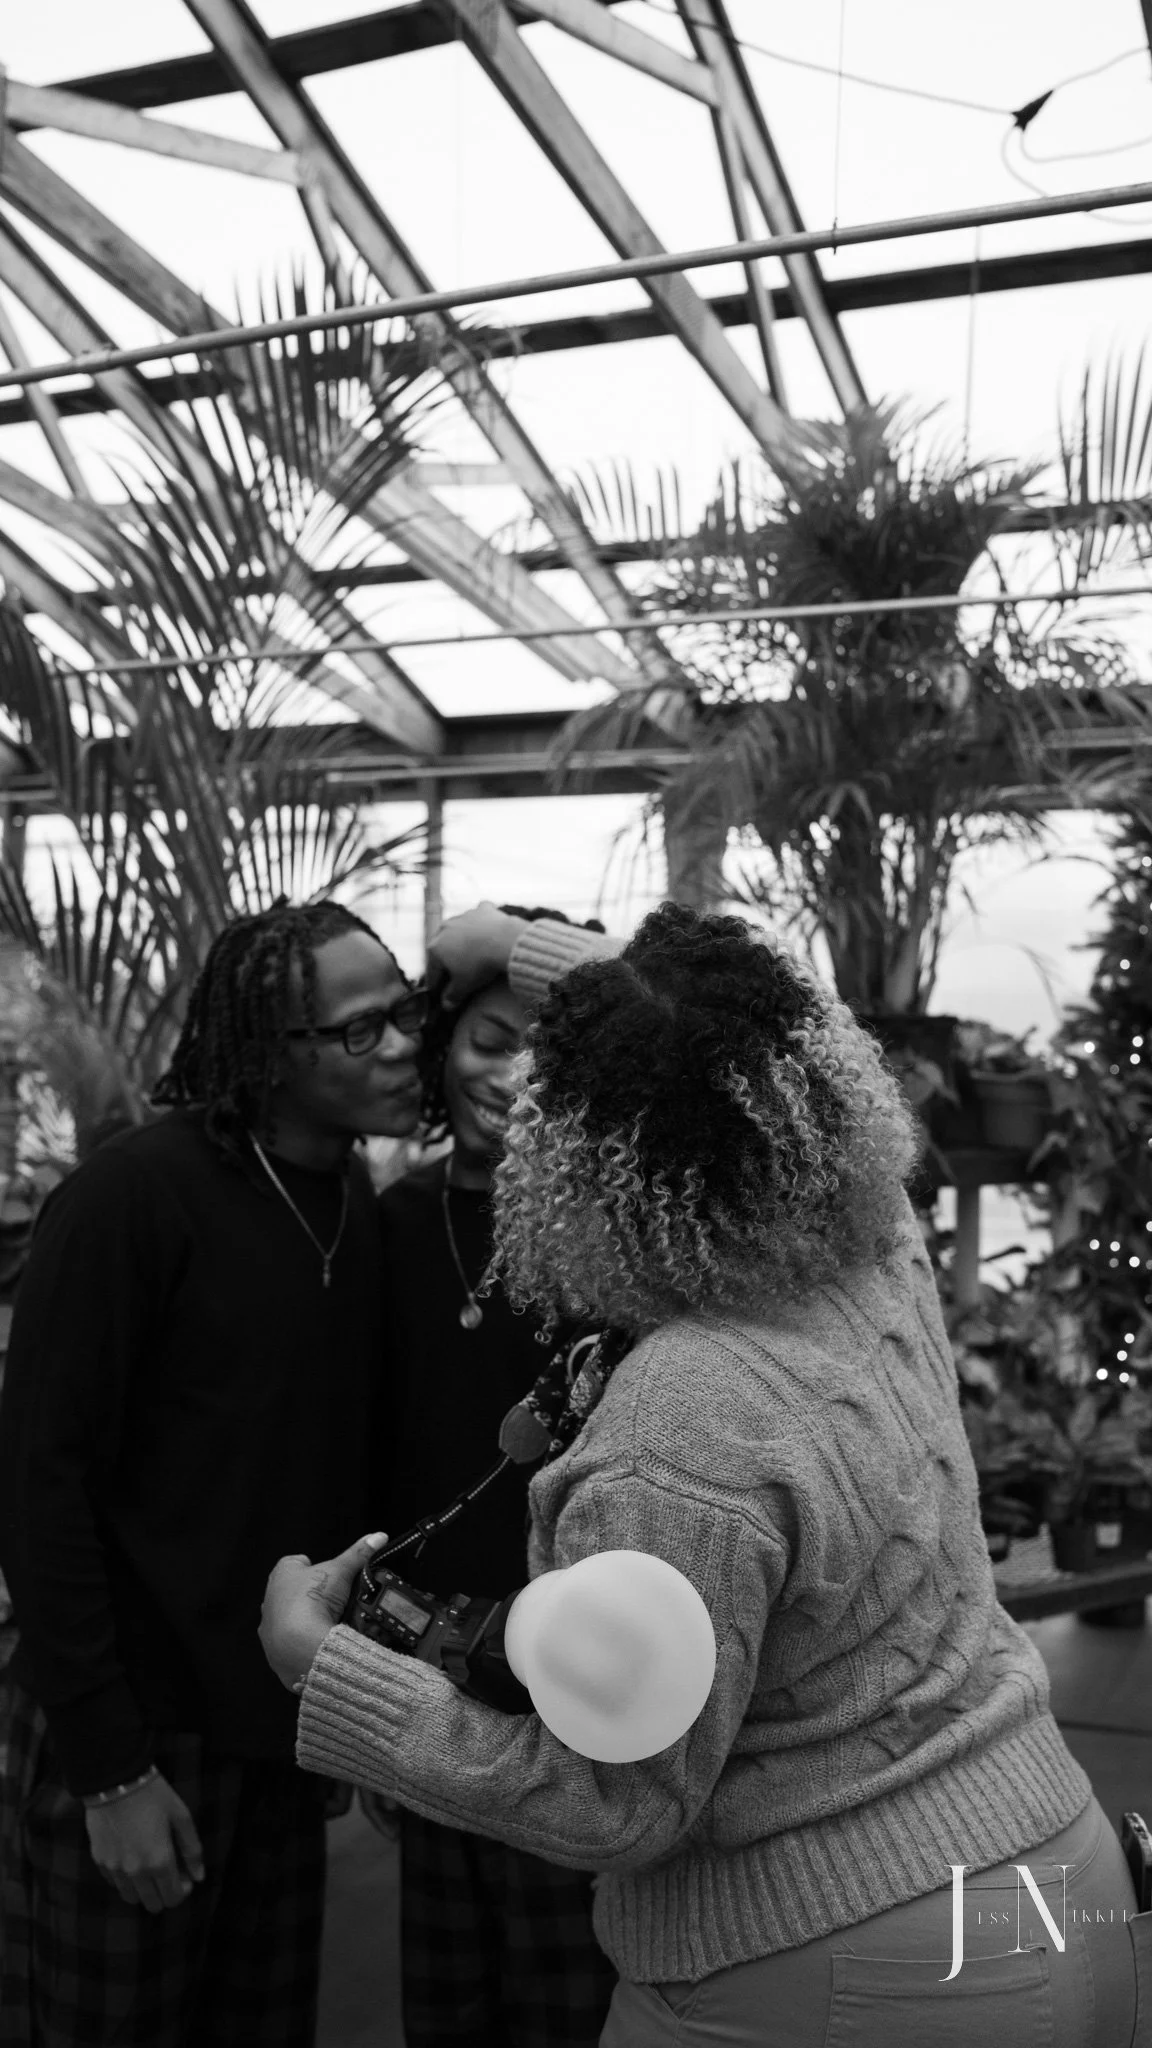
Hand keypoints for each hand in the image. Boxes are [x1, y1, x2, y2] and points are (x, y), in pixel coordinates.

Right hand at [85, 1772, 204, 1913]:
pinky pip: (115, 1882)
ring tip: (149, 1865)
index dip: (182, 1891)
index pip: (173, 1898)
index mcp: (159, 1861)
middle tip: (168, 1873)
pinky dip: (125, 1878)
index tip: (184, 1876)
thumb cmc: (154, 1795)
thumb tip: (199, 1876)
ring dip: (143, 1889)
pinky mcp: (100, 1861)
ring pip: (131, 1898)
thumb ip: (192, 1850)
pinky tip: (131, 1856)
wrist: (115, 1780)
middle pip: (152, 1905)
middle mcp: (136, 1871)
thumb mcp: (181, 1817)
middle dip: (164, 1894)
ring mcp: (115, 1868)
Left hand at [260, 1532, 386, 1693]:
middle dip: (309, 1594)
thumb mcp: (341, 1570)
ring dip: (304, 1620)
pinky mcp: (274, 1651)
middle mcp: (270, 1598)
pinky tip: (318, 1642)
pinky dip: (303, 1643)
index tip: (327, 1573)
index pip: (294, 1562)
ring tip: (327, 1622)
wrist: (299, 1644)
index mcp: (282, 1573)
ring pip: (289, 1618)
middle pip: (291, 1591)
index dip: (311, 1565)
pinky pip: (289, 1644)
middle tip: (332, 1598)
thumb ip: (358, 1553)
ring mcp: (270, 1626)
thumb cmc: (313, 1599)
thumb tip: (378, 1536)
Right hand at [426, 903, 527, 1009]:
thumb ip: (453, 996)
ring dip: (464, 939)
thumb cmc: (480, 965)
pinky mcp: (482, 909)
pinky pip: (479, 916)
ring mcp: (463, 916)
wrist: (504, 940)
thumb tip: (447, 1006)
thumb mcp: (465, 986)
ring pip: (460, 930)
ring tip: (473, 950)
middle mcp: (444, 928)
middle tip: (457, 971)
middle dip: (449, 959)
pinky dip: (482, 923)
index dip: (436, 985)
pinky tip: (487, 928)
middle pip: (444, 948)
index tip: (440, 993)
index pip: (433, 971)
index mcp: (435, 948)